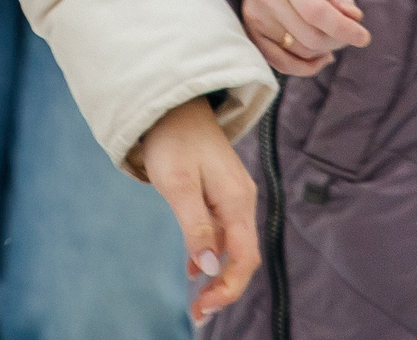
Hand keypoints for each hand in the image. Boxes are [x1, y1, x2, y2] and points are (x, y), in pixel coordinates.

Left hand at [135, 96, 258, 321]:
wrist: (172, 104)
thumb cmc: (173, 140)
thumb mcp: (177, 184)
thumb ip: (194, 225)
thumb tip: (206, 267)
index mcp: (237, 200)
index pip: (243, 257)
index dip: (228, 287)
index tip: (204, 307)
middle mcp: (241, 201)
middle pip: (242, 257)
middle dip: (224, 288)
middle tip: (198, 313)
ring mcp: (232, 198)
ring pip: (232, 247)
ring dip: (217, 275)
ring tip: (196, 301)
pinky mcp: (220, 194)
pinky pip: (221, 233)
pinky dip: (209, 254)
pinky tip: (193, 269)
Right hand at [241, 0, 370, 76]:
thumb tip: (354, 19)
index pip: (316, 12)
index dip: (343, 29)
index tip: (364, 37)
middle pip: (310, 37)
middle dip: (338, 40)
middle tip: (348, 32)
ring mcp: (254, 18)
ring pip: (300, 52)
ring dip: (323, 51)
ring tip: (332, 37)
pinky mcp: (250, 33)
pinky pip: (281, 63)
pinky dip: (305, 67)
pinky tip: (321, 57)